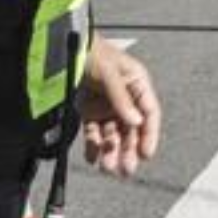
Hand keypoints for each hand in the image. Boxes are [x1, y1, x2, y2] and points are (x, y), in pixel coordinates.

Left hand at [78, 37, 161, 177]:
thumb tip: (136, 122)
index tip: (146, 153)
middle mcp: (125, 98)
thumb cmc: (94, 52)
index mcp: (137, 84)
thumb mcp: (110, 73)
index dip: (150, 134)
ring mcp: (108, 106)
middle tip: (126, 169)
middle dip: (129, 149)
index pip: (149, 112)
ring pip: (113, 134)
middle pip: (131, 128)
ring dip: (111, 151)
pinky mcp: (91, 112)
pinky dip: (93, 146)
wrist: (67, 48)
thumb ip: (122, 98)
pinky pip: (94, 133)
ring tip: (107, 168)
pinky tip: (92, 157)